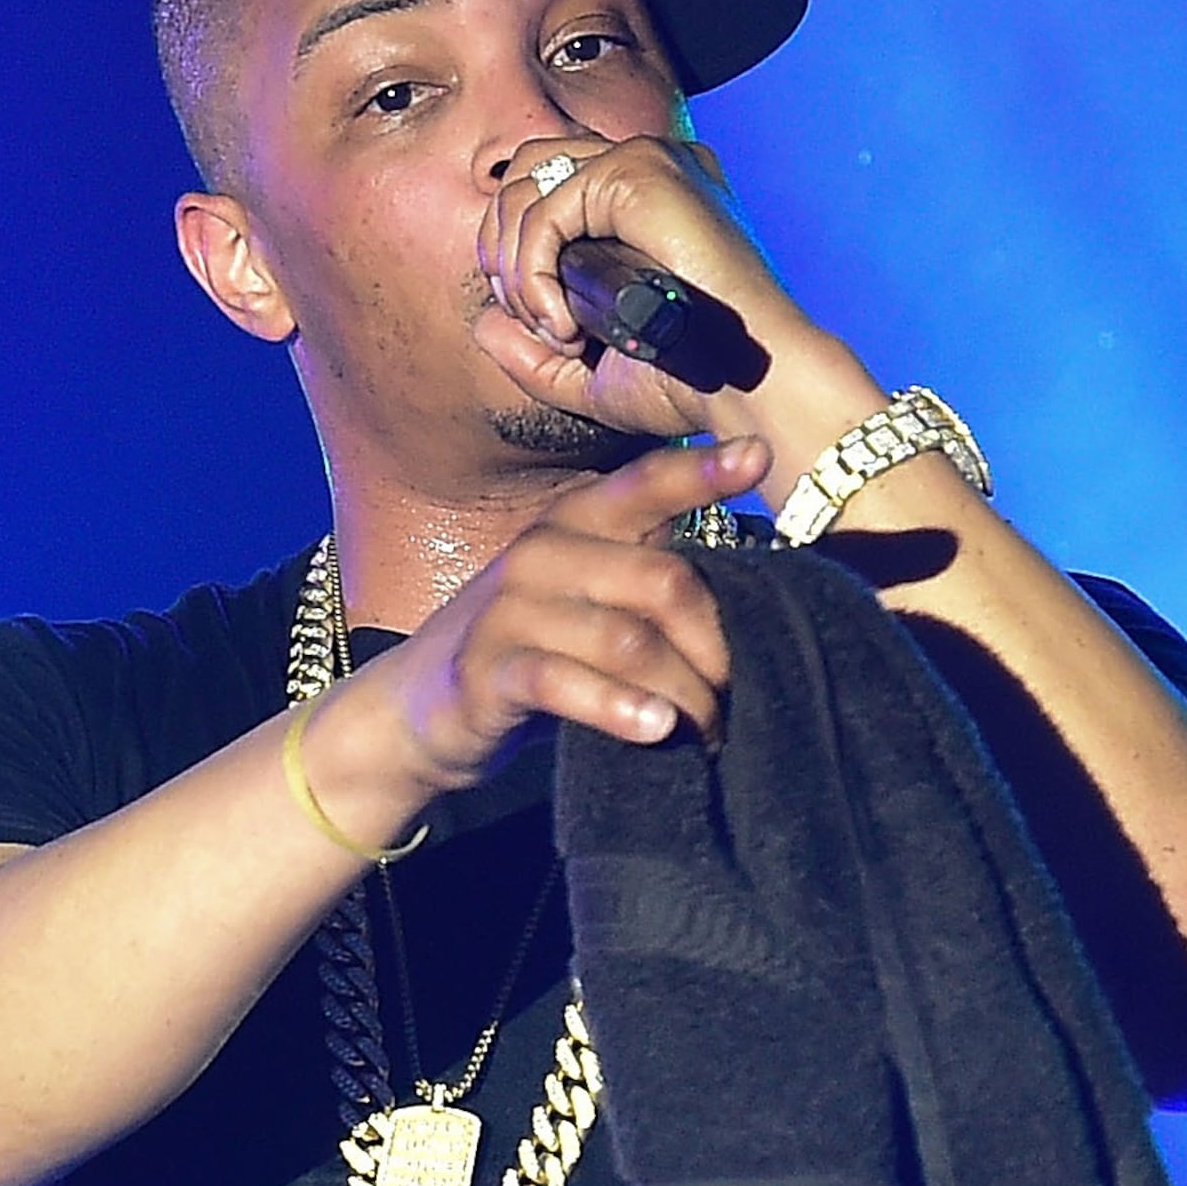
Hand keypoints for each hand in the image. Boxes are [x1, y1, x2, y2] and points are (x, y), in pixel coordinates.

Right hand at [346, 435, 767, 796]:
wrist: (423, 707)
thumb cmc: (536, 647)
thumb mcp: (591, 595)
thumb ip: (653, 580)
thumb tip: (763, 596)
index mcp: (577, 522)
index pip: (645, 485)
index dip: (701, 470)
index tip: (760, 454)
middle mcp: (543, 553)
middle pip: (661, 581)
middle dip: (716, 645)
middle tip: (740, 694)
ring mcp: (510, 611)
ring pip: (626, 640)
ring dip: (683, 692)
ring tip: (710, 731)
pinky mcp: (487, 672)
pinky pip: (563, 682)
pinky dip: (616, 708)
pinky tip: (655, 729)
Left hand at [472, 136, 804, 439]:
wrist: (753, 388)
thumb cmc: (692, 385)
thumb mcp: (594, 376)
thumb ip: (535, 351)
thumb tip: (484, 321)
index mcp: (647, 197)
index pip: (547, 184)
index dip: (516, 248)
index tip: (534, 319)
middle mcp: (649, 166)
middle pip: (527, 169)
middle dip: (503, 247)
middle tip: (532, 319)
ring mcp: (649, 162)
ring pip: (529, 187)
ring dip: (517, 267)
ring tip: (553, 329)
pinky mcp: (642, 174)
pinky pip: (547, 212)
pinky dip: (534, 272)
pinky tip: (565, 325)